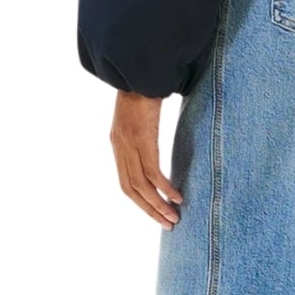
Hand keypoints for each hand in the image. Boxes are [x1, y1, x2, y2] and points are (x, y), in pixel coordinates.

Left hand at [109, 91, 183, 227]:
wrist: (139, 69)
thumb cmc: (144, 88)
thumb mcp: (140, 115)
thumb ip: (143, 132)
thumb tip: (156, 142)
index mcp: (118, 144)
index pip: (126, 182)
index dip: (140, 201)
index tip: (156, 212)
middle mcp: (120, 147)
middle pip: (131, 190)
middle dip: (149, 210)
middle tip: (167, 224)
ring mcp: (129, 144)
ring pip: (141, 186)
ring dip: (158, 205)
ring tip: (174, 218)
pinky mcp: (142, 139)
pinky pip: (152, 172)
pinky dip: (164, 188)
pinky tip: (176, 196)